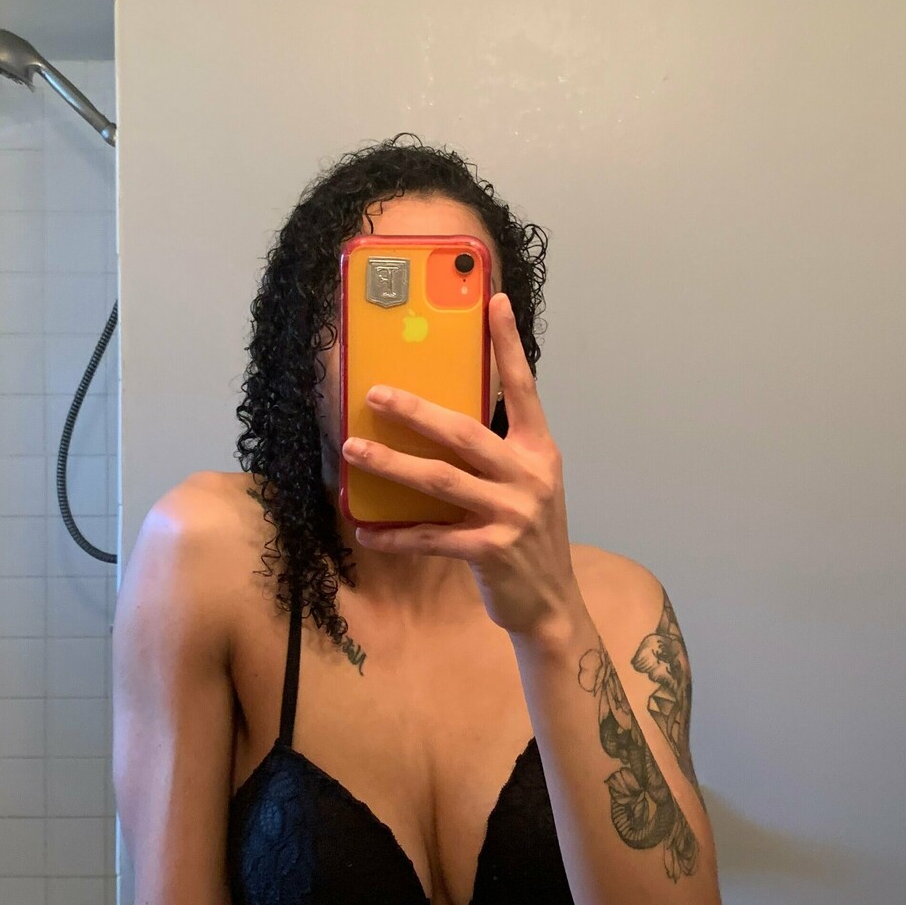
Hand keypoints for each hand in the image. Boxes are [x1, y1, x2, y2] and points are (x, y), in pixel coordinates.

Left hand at [341, 292, 583, 640]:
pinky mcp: (490, 551)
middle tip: (375, 394)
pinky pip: (431, 536)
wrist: (550, 603)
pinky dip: (396, 533)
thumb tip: (441, 418)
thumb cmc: (528, 536)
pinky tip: (366, 530)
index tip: (493, 301)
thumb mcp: (526, 485)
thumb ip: (497, 453)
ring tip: (354, 450)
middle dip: (416, 411)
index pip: (523, 388)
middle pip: (465, 432)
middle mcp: (529, 475)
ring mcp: (512, 514)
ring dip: (391, 464)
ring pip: (440, 480)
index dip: (508, 344)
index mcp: (539, 450)